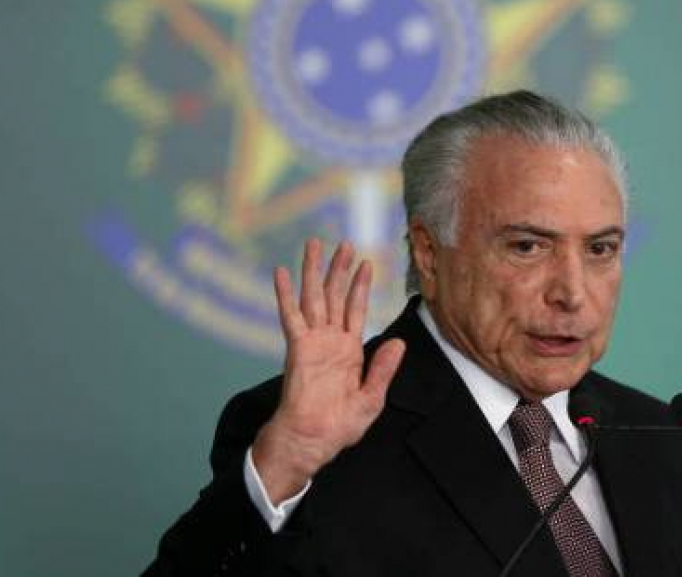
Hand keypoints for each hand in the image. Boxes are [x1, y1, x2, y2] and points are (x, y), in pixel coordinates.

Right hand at [252, 238, 405, 502]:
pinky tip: (282, 272)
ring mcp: (313, 342)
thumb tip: (399, 343)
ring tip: (315, 244)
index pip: (355, 309)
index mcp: (349, 350)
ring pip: (314, 297)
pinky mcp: (297, 349)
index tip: (366, 263)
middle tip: (344, 242)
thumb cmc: (340, 426)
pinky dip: (286, 293)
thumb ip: (383, 369)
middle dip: (339, 268)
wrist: (313, 440)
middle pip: (334, 295)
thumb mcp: (372, 398)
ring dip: (314, 270)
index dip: (360, 286)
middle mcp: (330, 340)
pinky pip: (291, 316)